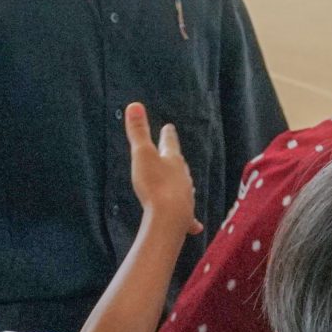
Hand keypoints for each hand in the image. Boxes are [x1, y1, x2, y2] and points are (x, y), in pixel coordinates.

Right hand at [124, 102, 199, 231]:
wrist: (169, 216)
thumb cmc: (154, 184)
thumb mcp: (142, 155)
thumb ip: (138, 131)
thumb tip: (134, 105)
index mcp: (172, 159)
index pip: (169, 143)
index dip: (167, 135)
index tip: (169, 127)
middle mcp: (182, 176)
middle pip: (178, 164)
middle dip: (174, 159)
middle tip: (174, 154)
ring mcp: (185, 195)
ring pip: (184, 187)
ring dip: (181, 184)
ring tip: (181, 182)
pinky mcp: (185, 215)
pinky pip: (189, 217)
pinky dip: (192, 220)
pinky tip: (197, 227)